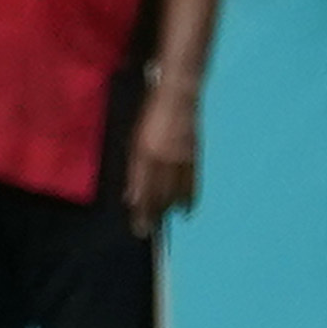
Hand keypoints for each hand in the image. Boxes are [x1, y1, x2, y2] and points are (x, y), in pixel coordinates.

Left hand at [123, 88, 198, 238]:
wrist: (179, 95)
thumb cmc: (150, 115)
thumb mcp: (134, 141)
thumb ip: (133, 170)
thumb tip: (131, 197)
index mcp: (146, 153)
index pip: (142, 189)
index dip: (140, 210)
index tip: (137, 226)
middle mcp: (165, 158)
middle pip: (159, 194)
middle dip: (152, 215)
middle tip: (146, 232)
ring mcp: (182, 157)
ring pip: (176, 191)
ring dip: (169, 210)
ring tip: (163, 225)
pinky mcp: (195, 154)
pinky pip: (192, 181)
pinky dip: (189, 198)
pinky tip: (186, 210)